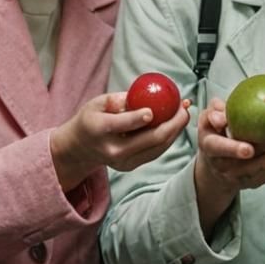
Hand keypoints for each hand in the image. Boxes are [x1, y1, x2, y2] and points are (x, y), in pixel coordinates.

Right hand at [50, 92, 189, 190]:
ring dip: (175, 130)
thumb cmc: (91, 118)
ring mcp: (123, 162)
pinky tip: (176, 124)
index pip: (124, 125)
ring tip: (184, 112)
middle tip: (184, 107)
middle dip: (173, 123)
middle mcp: (113, 150)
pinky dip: (169, 138)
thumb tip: (146, 97)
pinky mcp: (131, 166)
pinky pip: (156, 152)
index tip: (156, 109)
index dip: (141, 118)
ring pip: (158, 147)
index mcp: (100, 130)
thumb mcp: (97, 103)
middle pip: (150, 139)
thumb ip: (119, 100)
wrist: (80, 148)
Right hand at [193, 97, 264, 199]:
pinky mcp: (255, 181)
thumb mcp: (206, 121)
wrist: (216, 166)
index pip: (219, 148)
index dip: (233, 149)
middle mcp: (226, 167)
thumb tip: (221, 117)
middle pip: (253, 164)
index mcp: (212, 149)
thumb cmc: (214, 136)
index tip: (249, 149)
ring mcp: (242, 177)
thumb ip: (212, 113)